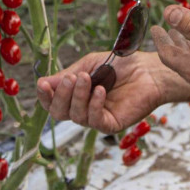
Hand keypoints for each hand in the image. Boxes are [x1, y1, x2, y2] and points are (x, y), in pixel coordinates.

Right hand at [35, 51, 169, 133]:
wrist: (147, 69)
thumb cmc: (119, 65)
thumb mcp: (88, 65)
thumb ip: (66, 75)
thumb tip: (42, 82)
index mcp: (75, 95)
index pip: (52, 102)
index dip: (45, 96)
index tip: (43, 84)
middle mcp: (83, 109)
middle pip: (59, 113)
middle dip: (60, 96)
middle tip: (70, 78)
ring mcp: (96, 118)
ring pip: (76, 116)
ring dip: (78, 96)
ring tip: (87, 78)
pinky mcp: (111, 124)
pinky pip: (95, 121)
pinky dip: (94, 105)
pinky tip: (100, 90)